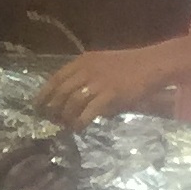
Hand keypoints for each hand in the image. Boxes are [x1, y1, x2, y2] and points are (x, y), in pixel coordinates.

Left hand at [37, 48, 164, 129]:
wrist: (153, 64)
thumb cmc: (129, 66)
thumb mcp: (102, 65)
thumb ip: (86, 79)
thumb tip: (70, 101)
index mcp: (82, 61)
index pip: (56, 78)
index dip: (43, 94)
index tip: (37, 107)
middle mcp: (87, 69)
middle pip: (61, 92)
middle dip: (52, 109)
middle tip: (51, 121)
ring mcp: (99, 81)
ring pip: (72, 102)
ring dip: (66, 117)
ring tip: (66, 126)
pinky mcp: (111, 94)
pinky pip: (88, 111)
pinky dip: (80, 122)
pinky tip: (78, 128)